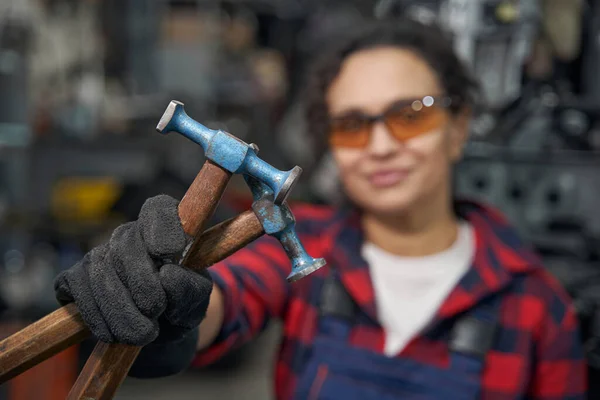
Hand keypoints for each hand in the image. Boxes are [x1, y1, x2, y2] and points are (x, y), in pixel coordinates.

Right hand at [54, 195, 212, 346]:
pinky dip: (99, 318)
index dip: (162, 226)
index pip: (159, 209)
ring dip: (122, 311)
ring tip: (144, 333)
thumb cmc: (181, 306)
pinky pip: (79, 291)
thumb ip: (189, 287)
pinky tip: (116, 332)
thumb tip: (168, 275)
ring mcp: (99, 254)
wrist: (159, 331)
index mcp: (165, 230)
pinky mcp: (74, 278)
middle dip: (142, 285)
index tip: (170, 251)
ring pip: (101, 274)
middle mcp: (129, 235)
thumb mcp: (196, 300)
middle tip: (157, 312)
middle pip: (126, 246)